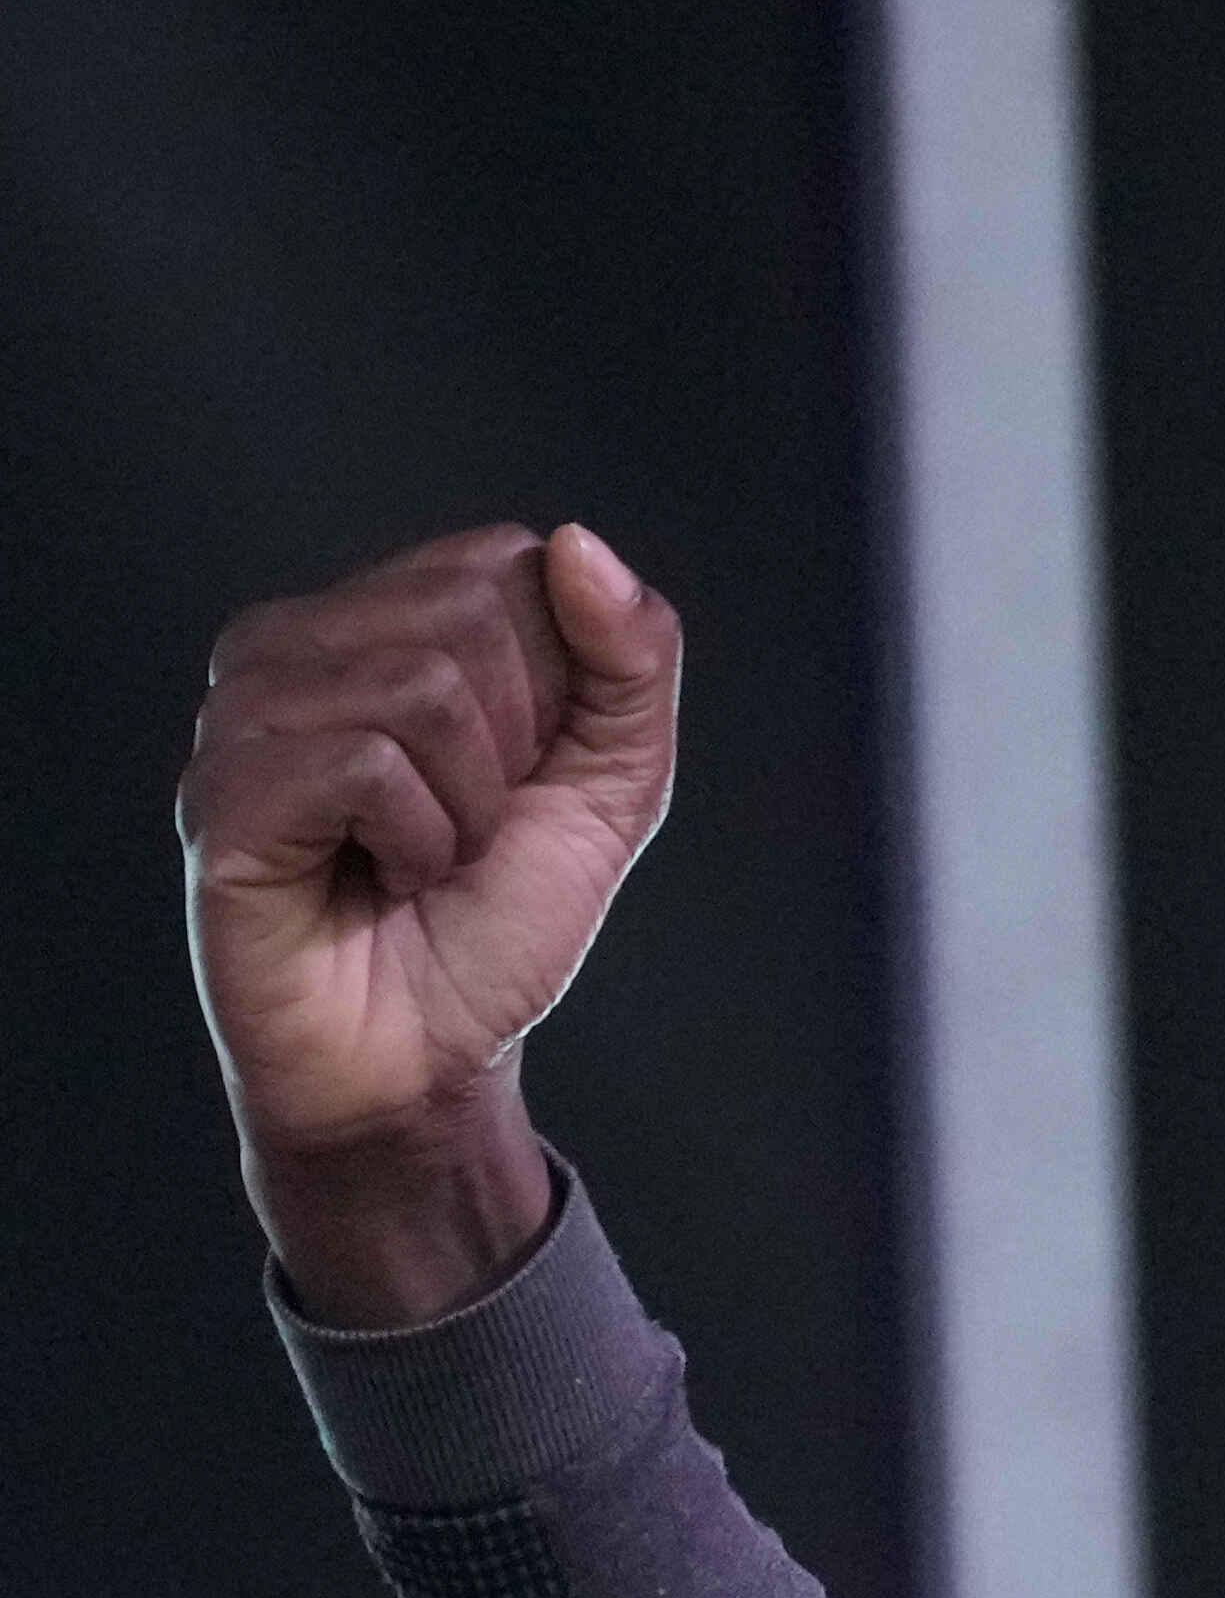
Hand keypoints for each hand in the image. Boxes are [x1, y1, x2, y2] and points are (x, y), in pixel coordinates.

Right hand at [179, 522, 682, 1323]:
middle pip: (470, 614)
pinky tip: (378, 881)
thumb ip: (630, 660)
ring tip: (420, 859)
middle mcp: (291, 647)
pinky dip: (415, 842)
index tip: (521, 773)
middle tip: (465, 827)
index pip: (505, 561)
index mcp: (376, 623)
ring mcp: (241, 714)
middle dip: (516, 748)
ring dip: (468, 807)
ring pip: (423, 689)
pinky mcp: (220, 791)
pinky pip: (365, 766)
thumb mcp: (612, 782)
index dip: (557, 682)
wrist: (427, 1053)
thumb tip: (577, 544)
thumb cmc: (495, 916)